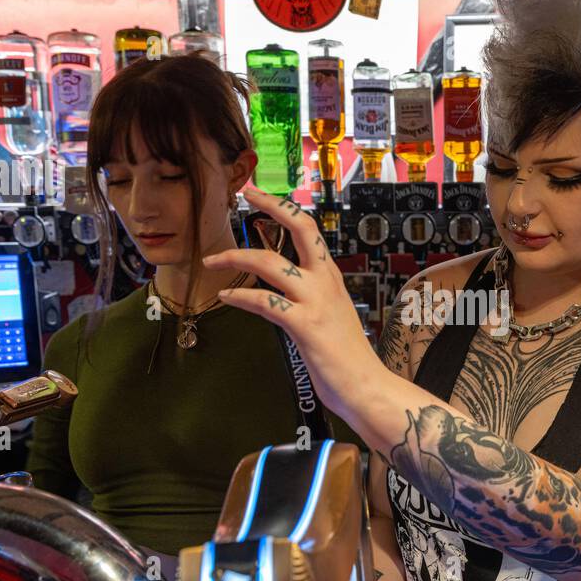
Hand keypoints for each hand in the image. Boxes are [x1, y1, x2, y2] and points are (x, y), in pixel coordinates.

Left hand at [203, 187, 387, 419]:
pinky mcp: (305, 325)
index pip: (309, 230)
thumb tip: (281, 293)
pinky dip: (241, 297)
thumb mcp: (331, 316)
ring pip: (270, 264)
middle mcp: (325, 282)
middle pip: (299, 229)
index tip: (259, 195)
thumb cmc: (348, 357)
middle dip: (270, 206)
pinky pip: (265, 303)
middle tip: (245, 194)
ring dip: (235, 258)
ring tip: (213, 260)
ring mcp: (315, 301)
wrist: (368, 387)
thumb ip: (311, 299)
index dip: (284, 208)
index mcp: (331, 278)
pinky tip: (227, 297)